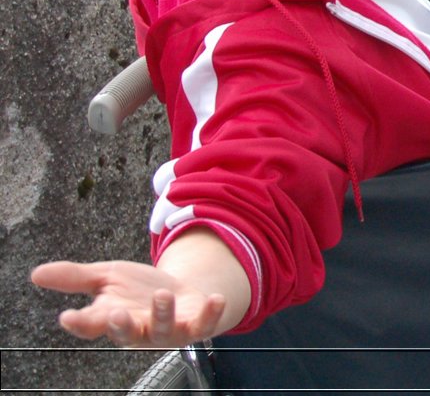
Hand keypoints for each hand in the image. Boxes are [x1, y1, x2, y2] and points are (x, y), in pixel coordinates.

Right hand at [32, 260, 228, 347]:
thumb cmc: (139, 290)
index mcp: (113, 318)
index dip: (80, 323)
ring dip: (163, 313)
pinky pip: (204, 324)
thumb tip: (36, 274)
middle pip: (127, 334)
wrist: (182, 292)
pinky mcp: (196, 325)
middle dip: (121, 326)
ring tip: (163, 295)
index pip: (91, 325)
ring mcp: (169, 330)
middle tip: (115, 314)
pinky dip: (210, 313)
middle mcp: (139, 329)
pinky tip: (215, 299)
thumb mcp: (108, 277)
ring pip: (163, 329)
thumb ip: (76, 277)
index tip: (68, 316)